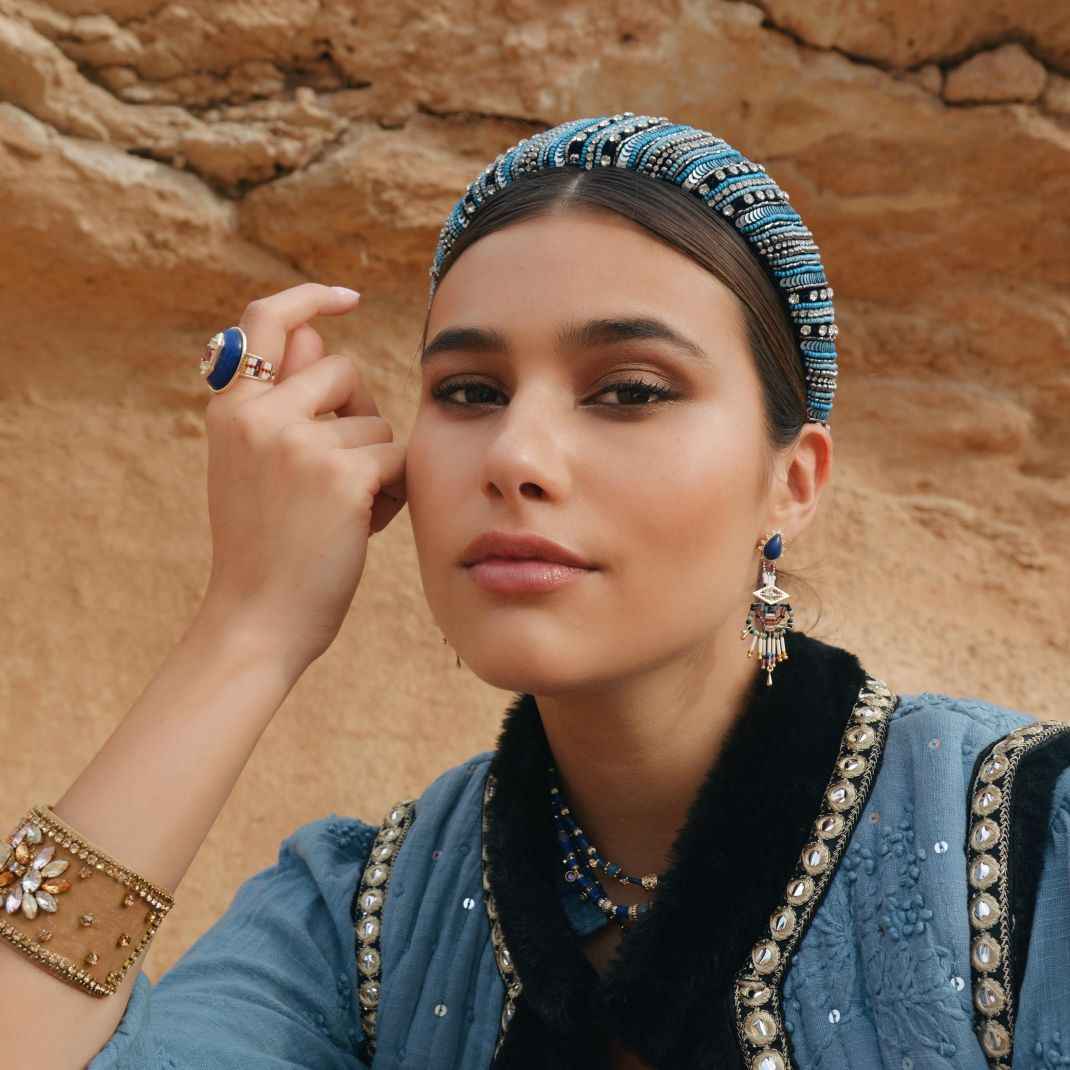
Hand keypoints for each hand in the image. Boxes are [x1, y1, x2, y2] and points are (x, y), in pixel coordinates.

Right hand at [196, 283, 406, 673]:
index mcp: (230, 408)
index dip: (310, 299)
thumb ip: (280, 402)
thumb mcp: (251, 464)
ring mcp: (298, 442)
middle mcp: (258, 414)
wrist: (258, 619)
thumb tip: (316, 339)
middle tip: (342, 472)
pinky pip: (398, 457)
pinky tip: (365, 527)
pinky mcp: (342, 474)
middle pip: (343, 370)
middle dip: (358, 414)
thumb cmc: (265, 546)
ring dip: (377, 463)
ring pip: (376, 421)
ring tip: (346, 512)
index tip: (347, 298)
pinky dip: (394, 493)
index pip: (266, 319)